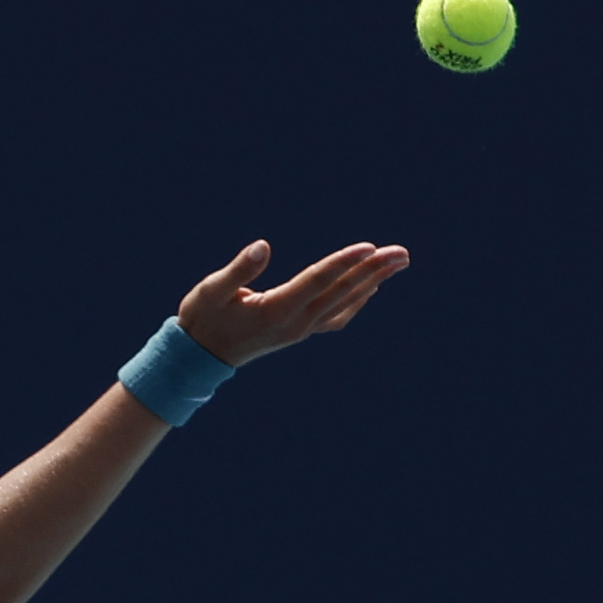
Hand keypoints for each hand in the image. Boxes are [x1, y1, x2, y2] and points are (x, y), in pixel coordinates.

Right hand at [176, 239, 409, 367]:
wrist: (200, 356)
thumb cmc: (203, 317)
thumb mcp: (210, 291)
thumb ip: (238, 270)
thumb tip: (263, 246)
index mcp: (276, 309)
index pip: (317, 280)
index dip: (344, 262)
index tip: (370, 246)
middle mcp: (295, 322)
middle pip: (342, 291)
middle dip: (373, 270)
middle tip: (402, 253)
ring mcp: (300, 330)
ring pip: (345, 303)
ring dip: (372, 282)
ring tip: (397, 263)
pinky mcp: (299, 332)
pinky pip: (337, 317)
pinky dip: (357, 300)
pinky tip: (370, 288)